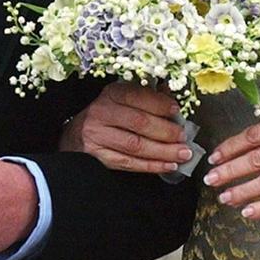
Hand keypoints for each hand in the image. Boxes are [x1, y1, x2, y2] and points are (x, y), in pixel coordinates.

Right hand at [59, 82, 190, 174]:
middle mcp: (101, 113)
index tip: (177, 110)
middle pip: (139, 123)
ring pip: (135, 145)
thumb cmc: (107, 115)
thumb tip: (171, 96)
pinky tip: (167, 165)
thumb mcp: (122, 99)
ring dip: (163, 151)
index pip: (136, 96)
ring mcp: (98, 136)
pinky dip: (151, 166)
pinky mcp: (98, 156)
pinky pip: (129, 163)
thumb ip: (146, 97)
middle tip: (184, 137)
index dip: (158, 104)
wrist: (75, 136)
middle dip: (166, 131)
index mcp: (111, 94)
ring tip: (182, 154)